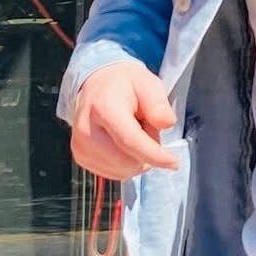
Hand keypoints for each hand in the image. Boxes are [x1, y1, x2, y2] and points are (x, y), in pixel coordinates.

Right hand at [70, 60, 180, 179]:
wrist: (97, 84)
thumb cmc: (125, 84)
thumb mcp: (149, 83)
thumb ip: (158, 104)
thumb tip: (167, 124)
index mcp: (104, 108)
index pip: (130, 141)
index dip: (154, 155)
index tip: (174, 163)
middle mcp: (87, 131)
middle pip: (126, 161)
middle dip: (148, 152)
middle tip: (148, 127)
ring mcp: (81, 147)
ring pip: (122, 170)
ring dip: (137, 158)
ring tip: (135, 131)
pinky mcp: (81, 158)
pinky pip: (114, 172)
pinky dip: (127, 162)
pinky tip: (124, 142)